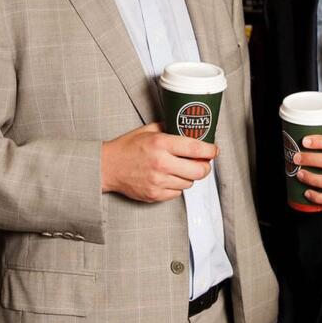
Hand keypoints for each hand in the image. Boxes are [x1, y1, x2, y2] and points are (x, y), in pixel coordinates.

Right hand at [101, 123, 217, 202]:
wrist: (107, 167)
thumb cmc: (127, 147)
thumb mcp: (147, 130)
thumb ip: (169, 128)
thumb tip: (189, 128)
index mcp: (161, 144)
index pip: (196, 148)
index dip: (210, 150)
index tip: (214, 150)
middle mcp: (161, 163)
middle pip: (199, 170)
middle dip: (205, 166)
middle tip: (203, 162)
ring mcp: (158, 181)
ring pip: (189, 183)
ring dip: (189, 176)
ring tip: (180, 168)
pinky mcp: (154, 195)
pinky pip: (177, 193)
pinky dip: (177, 186)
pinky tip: (169, 177)